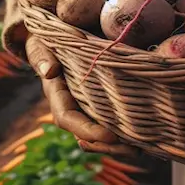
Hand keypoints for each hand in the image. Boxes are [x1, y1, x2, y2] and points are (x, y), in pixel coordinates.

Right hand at [25, 35, 137, 156]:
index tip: (110, 136)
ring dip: (118, 143)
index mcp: (56, 93)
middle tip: (135, 149)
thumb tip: (50, 71)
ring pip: (98, 131)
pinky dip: (123, 129)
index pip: (68, 118)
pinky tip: (143, 135)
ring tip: (143, 147)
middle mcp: (70, 103)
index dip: (88, 130)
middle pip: (85, 134)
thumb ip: (42, 56)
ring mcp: (84, 103)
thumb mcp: (41, 43)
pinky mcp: (99, 98)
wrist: (52, 35)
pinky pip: (109, 119)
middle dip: (108, 145)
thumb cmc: (47, 38)